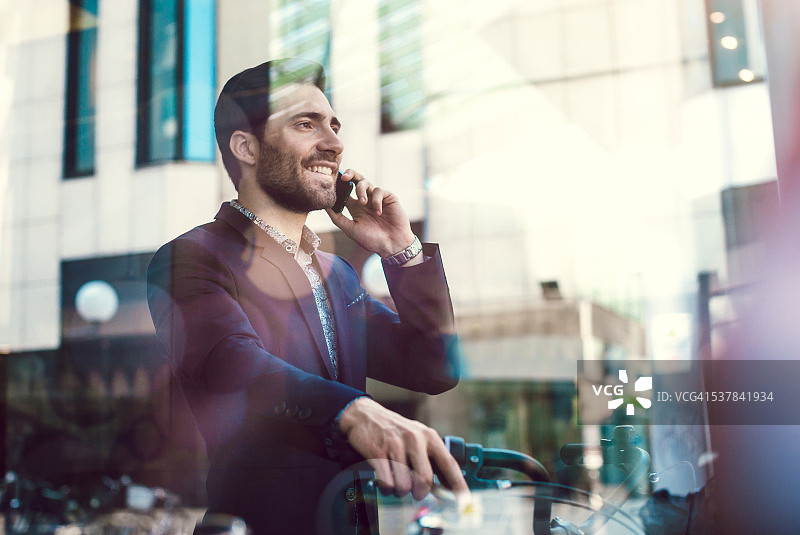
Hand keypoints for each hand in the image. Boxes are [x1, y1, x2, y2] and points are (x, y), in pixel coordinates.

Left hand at [326, 169, 416, 258]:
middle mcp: (365, 200)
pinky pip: (379, 190)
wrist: (392, 246)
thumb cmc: (372, 240)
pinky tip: (378, 212)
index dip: (338, 185)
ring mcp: (376, 198)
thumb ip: (338, 217)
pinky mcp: (388, 197)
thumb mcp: (351, 229)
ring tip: (363, 203)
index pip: (344, 191)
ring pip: (365, 182)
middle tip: (343, 177)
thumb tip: (324, 206)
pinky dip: (376, 199)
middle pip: (355, 179)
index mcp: (355, 207)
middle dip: (349, 174)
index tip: (331, 183)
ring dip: (361, 189)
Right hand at [338, 397, 469, 501]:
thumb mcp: (417, 438)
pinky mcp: (378, 452)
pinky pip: (387, 483)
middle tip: (416, 492)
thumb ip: (431, 460)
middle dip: (420, 493)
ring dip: (401, 491)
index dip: (458, 486)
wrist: (364, 415)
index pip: (449, 464)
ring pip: (405, 485)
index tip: (464, 502)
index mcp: (429, 436)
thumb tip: (446, 488)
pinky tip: (385, 480)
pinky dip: (387, 488)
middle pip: (426, 479)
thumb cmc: (394, 431)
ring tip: (397, 482)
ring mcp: (396, 445)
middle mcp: (415, 439)